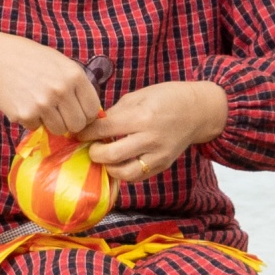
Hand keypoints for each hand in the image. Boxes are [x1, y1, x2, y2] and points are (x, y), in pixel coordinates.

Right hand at [0, 27, 104, 136]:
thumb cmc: (27, 58)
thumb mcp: (58, 62)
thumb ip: (76, 84)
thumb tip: (91, 113)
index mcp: (74, 76)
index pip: (93, 110)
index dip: (84, 114)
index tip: (75, 112)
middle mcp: (61, 90)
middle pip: (77, 124)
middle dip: (68, 122)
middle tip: (56, 113)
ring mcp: (43, 104)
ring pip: (59, 130)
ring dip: (50, 123)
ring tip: (38, 106)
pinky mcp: (25, 115)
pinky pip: (36, 127)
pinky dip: (30, 120)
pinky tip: (22, 102)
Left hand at [81, 82, 226, 183]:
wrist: (198, 111)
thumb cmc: (165, 98)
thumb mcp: (136, 97)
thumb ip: (114, 114)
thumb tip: (91, 126)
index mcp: (141, 117)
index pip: (102, 130)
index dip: (84, 133)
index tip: (76, 133)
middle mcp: (150, 139)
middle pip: (110, 156)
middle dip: (93, 152)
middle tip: (90, 146)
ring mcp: (158, 155)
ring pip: (123, 173)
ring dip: (108, 166)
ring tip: (104, 156)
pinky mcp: (163, 166)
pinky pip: (137, 176)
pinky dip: (123, 172)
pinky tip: (118, 162)